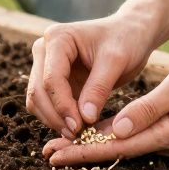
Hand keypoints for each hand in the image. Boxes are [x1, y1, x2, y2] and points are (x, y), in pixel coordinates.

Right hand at [25, 14, 158, 138]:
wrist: (131, 33)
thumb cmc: (126, 40)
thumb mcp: (116, 61)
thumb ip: (98, 88)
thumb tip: (84, 119)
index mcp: (58, 38)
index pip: (51, 79)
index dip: (62, 106)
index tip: (79, 127)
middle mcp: (45, 49)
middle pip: (38, 91)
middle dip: (55, 116)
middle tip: (77, 136)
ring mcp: (46, 65)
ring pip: (37, 100)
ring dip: (54, 120)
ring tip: (78, 134)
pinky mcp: (54, 79)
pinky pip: (47, 104)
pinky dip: (58, 118)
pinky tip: (77, 128)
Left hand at [41, 46, 168, 165]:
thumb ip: (147, 109)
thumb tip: (115, 130)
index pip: (118, 146)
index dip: (84, 151)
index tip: (56, 154)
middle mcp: (168, 141)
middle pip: (117, 149)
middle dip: (81, 151)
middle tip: (47, 153)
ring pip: (125, 142)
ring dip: (94, 142)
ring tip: (61, 144)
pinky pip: (136, 132)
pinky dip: (112, 132)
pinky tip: (92, 130)